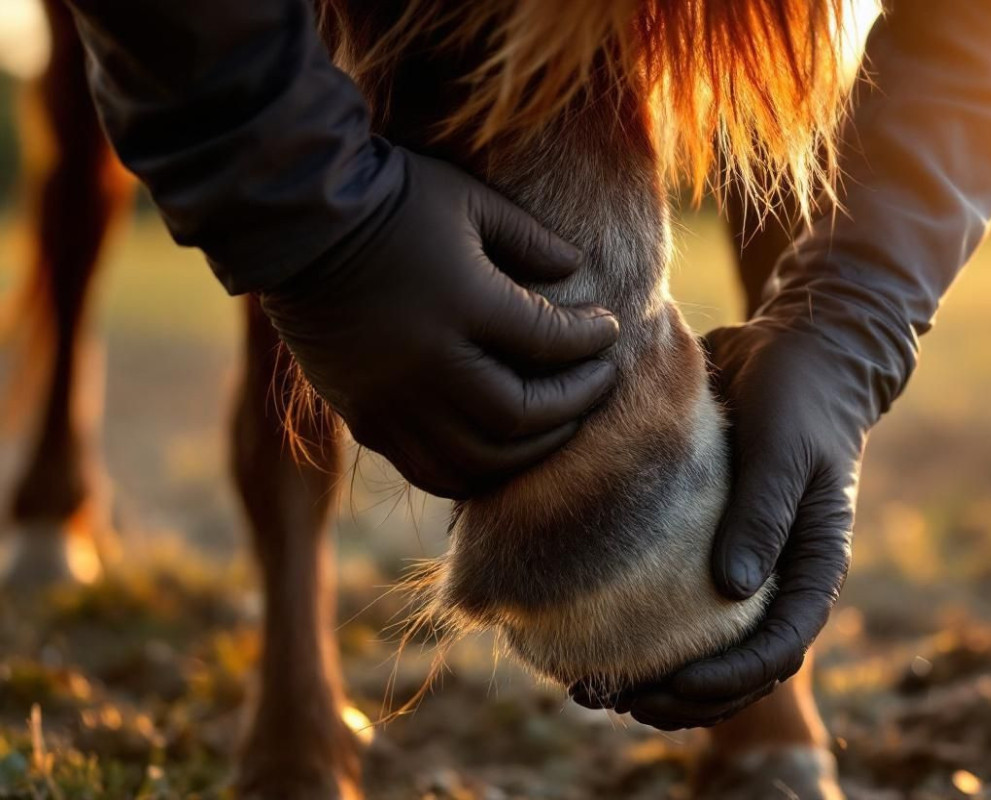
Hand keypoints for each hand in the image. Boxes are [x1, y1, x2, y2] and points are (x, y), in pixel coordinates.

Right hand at [261, 151, 618, 498]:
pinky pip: (431, 472)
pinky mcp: (365, 420)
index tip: (608, 329)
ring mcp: (393, 401)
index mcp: (461, 304)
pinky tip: (502, 450)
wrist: (294, 227)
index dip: (589, 341)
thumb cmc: (391, 201)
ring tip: (559, 424)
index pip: (548, 341)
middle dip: (573, 404)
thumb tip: (576, 273)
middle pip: (520, 415)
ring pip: (480, 460)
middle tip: (599, 383)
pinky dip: (477, 472)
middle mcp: (428, 365)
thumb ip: (529, 239)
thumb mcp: (469, 201)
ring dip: (531, 451)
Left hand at [571, 318, 874, 728]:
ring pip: (701, 648)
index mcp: (811, 564)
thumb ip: (764, 511)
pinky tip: (580, 635)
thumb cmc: (800, 393)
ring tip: (586, 688)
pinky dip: (633, 628)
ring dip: (652, 678)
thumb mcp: (786, 447)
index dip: (731, 681)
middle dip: (680, 697)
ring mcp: (739, 564)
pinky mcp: (701, 541)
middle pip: (737, 667)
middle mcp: (775, 576)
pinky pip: (670, 602)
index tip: (675, 686)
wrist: (796, 347)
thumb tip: (731, 588)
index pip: (782, 646)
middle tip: (613, 699)